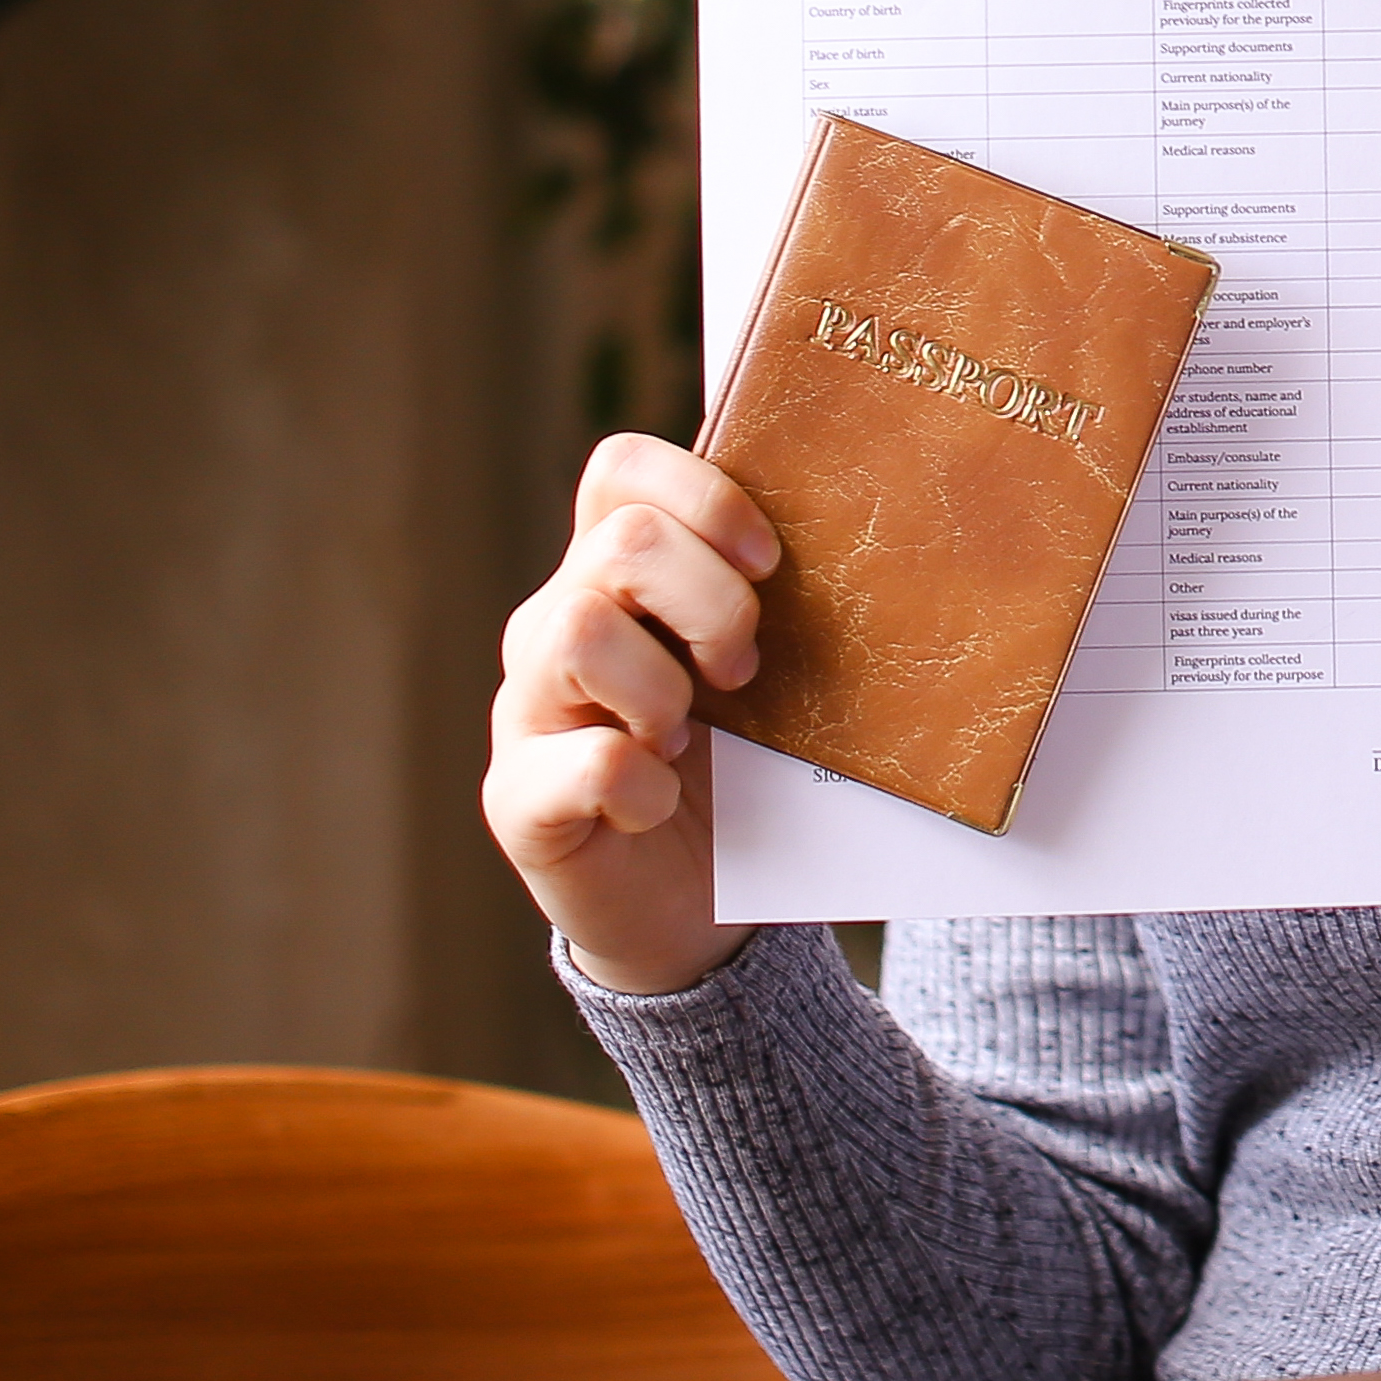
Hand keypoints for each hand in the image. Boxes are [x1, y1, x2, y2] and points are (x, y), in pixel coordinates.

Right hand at [481, 434, 776, 997]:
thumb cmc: (740, 765)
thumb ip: (778, 591)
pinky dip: (642, 786)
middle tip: (746, 671)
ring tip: (689, 738)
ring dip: (666, 688)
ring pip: (580, 628)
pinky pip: (585, 760)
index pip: (621, 468)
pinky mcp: (517, 795)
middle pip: (621, 540)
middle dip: (712, 602)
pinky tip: (657, 807)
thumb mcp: (768, 668)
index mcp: (614, 575)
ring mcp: (526, 708)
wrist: (694, 911)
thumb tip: (863, 499)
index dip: (701, 494)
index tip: (770, 561)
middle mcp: (555, 623)